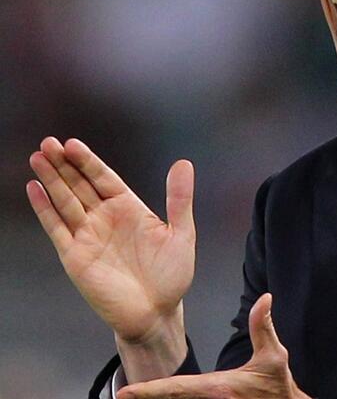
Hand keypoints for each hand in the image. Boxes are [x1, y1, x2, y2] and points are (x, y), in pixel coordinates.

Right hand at [26, 137, 194, 372]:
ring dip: (51, 180)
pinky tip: (34, 189)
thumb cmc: (171, 275)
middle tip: (48, 142)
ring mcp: (88, 236)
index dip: (88, 161)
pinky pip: (57, 228)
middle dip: (64, 164)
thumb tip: (184, 163)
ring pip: (65, 201)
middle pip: (80, 184)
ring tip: (37, 157)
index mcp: (129, 208)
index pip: (104, 178)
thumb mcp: (181, 233)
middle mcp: (105, 218)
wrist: (156, 313)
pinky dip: (45, 209)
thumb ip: (179, 199)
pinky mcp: (75, 256)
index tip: (72, 143)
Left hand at [118, 293, 309, 398]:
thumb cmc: (277, 386)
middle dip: (147, 398)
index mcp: (219, 388)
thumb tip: (264, 299)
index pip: (177, 388)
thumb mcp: (274, 356)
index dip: (149, 390)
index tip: (126, 392)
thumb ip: (263, 326)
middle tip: (122, 395)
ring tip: (137, 397)